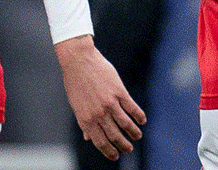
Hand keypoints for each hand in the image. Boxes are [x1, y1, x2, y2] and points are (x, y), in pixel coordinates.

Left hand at [55, 35, 145, 159]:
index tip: (116, 156)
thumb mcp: (76, 105)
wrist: (79, 60)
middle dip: (123, 145)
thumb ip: (84, 122)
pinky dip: (139, 116)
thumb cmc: (75, 82)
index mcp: (86, 119)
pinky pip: (132, 108)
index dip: (109, 151)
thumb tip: (88, 138)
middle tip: (129, 149)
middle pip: (114, 136)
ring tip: (137, 136)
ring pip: (125, 124)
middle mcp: (98, 114)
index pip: (100, 142)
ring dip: (133, 132)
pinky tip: (142, 120)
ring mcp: (110, 103)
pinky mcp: (119, 92)